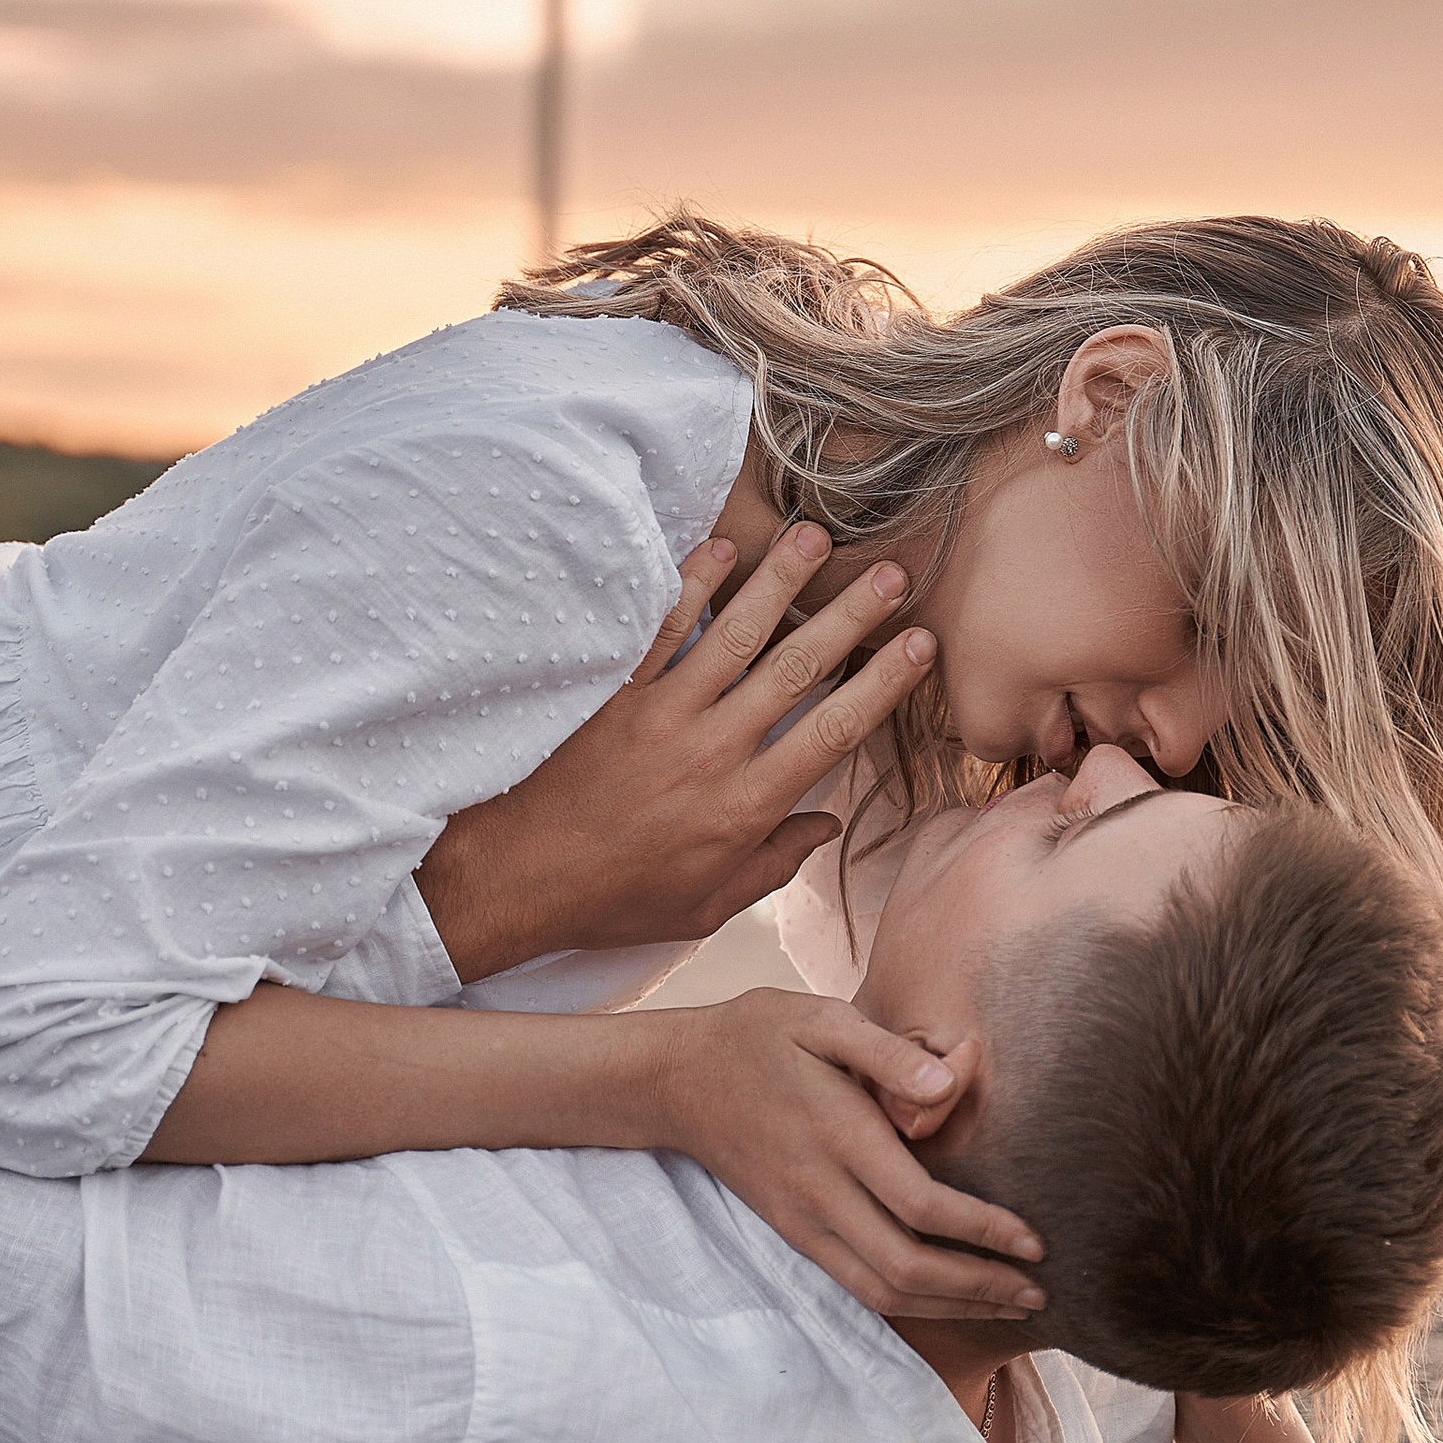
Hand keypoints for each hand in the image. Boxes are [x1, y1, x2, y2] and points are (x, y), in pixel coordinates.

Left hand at [417, 522, 936, 978]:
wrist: (520, 878)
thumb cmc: (615, 899)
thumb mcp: (708, 906)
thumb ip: (773, 864)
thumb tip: (823, 826)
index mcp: (745, 806)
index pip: (832, 732)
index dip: (883, 684)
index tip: (922, 644)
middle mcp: (712, 750)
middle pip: (796, 668)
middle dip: (850, 615)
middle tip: (891, 572)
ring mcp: (661, 714)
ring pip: (732, 633)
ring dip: (778, 580)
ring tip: (815, 536)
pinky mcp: (614, 694)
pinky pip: (658, 628)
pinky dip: (689, 584)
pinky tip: (720, 547)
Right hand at [650, 989, 1046, 1324]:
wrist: (677, 1079)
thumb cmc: (759, 1036)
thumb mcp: (821, 1017)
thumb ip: (888, 1051)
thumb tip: (950, 1085)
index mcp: (835, 1133)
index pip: (921, 1204)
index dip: (984, 1232)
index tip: (1035, 1242)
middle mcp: (818, 1190)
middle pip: (906, 1267)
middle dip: (979, 1287)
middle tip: (1039, 1290)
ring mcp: (801, 1220)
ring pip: (882, 1291)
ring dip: (951, 1306)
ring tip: (1009, 1306)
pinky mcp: (793, 1233)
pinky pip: (858, 1285)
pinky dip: (912, 1302)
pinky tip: (951, 1297)